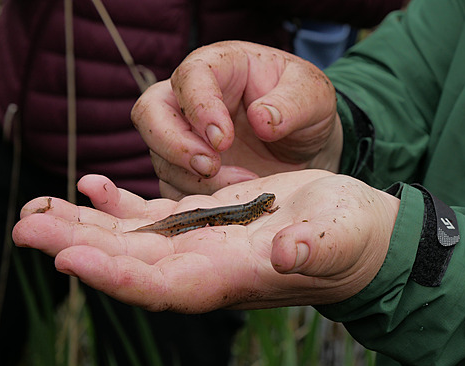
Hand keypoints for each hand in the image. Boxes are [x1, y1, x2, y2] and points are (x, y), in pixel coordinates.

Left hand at [12, 170, 398, 312]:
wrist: (355, 232)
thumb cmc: (352, 239)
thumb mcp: (340, 240)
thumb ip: (313, 249)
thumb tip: (285, 252)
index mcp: (234, 275)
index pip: (165, 286)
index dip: (117, 277)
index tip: (71, 258)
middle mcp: (207, 265)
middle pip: (131, 263)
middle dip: (78, 246)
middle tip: (25, 226)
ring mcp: (202, 243)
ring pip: (132, 239)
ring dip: (84, 226)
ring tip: (38, 210)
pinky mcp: (206, 219)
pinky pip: (152, 215)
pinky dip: (119, 202)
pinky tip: (92, 185)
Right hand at [131, 41, 342, 198]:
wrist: (305, 141)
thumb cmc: (305, 105)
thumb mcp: (314, 96)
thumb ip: (292, 103)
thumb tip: (261, 120)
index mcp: (219, 66)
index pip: (190, 77)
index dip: (199, 107)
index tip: (223, 140)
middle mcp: (190, 99)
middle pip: (150, 113)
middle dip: (173, 143)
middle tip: (209, 167)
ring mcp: (184, 136)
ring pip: (159, 156)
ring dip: (192, 177)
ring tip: (241, 184)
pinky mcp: (186, 170)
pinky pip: (173, 187)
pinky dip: (196, 198)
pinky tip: (231, 200)